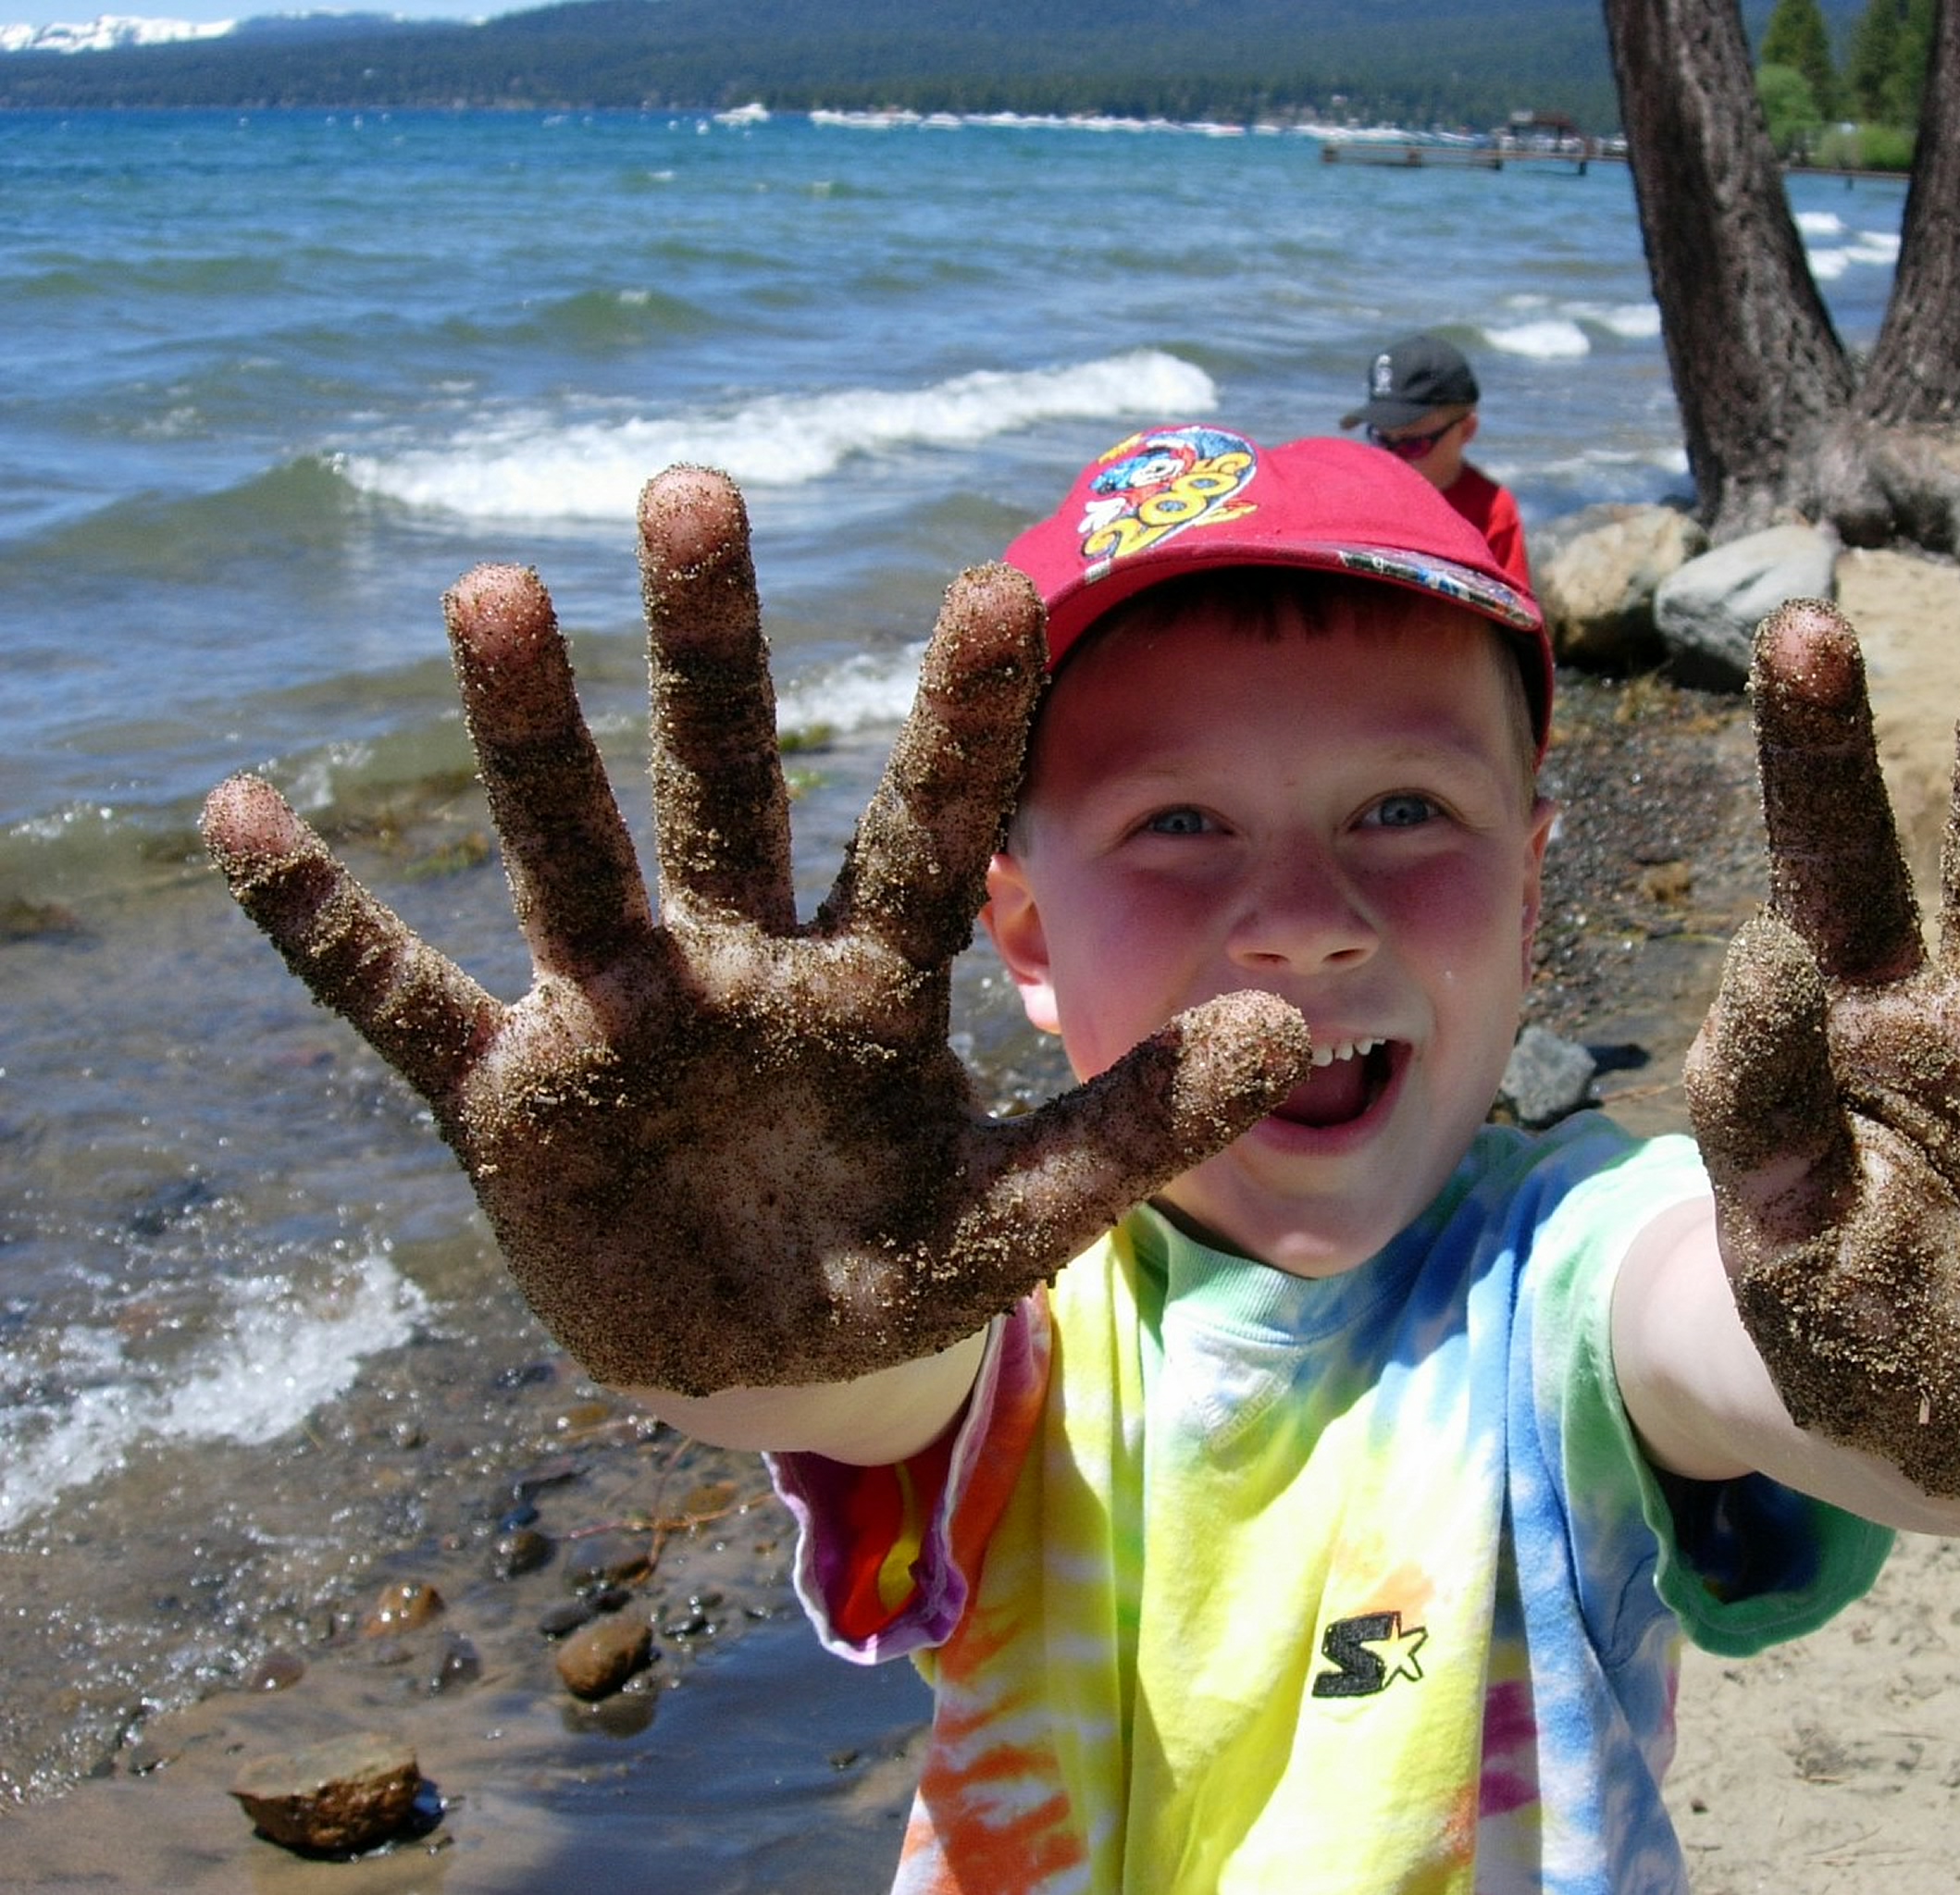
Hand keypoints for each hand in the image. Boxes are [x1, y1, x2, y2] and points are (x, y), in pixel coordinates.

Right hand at [201, 467, 1308, 1396]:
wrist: (759, 1357)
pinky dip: (323, 929)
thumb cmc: (891, 1262)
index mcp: (869, 984)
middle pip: (727, 782)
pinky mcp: (509, 1094)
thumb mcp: (1012, 1213)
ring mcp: (616, 1017)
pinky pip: (399, 1002)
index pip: (924, 831)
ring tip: (495, 592)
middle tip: (699, 490)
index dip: (960, 725)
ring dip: (529, 738)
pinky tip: (237, 818)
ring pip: (572, 854)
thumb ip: (1131, 1126)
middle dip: (714, 652)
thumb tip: (1293, 1024)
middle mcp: (738, 962)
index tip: (999, 588)